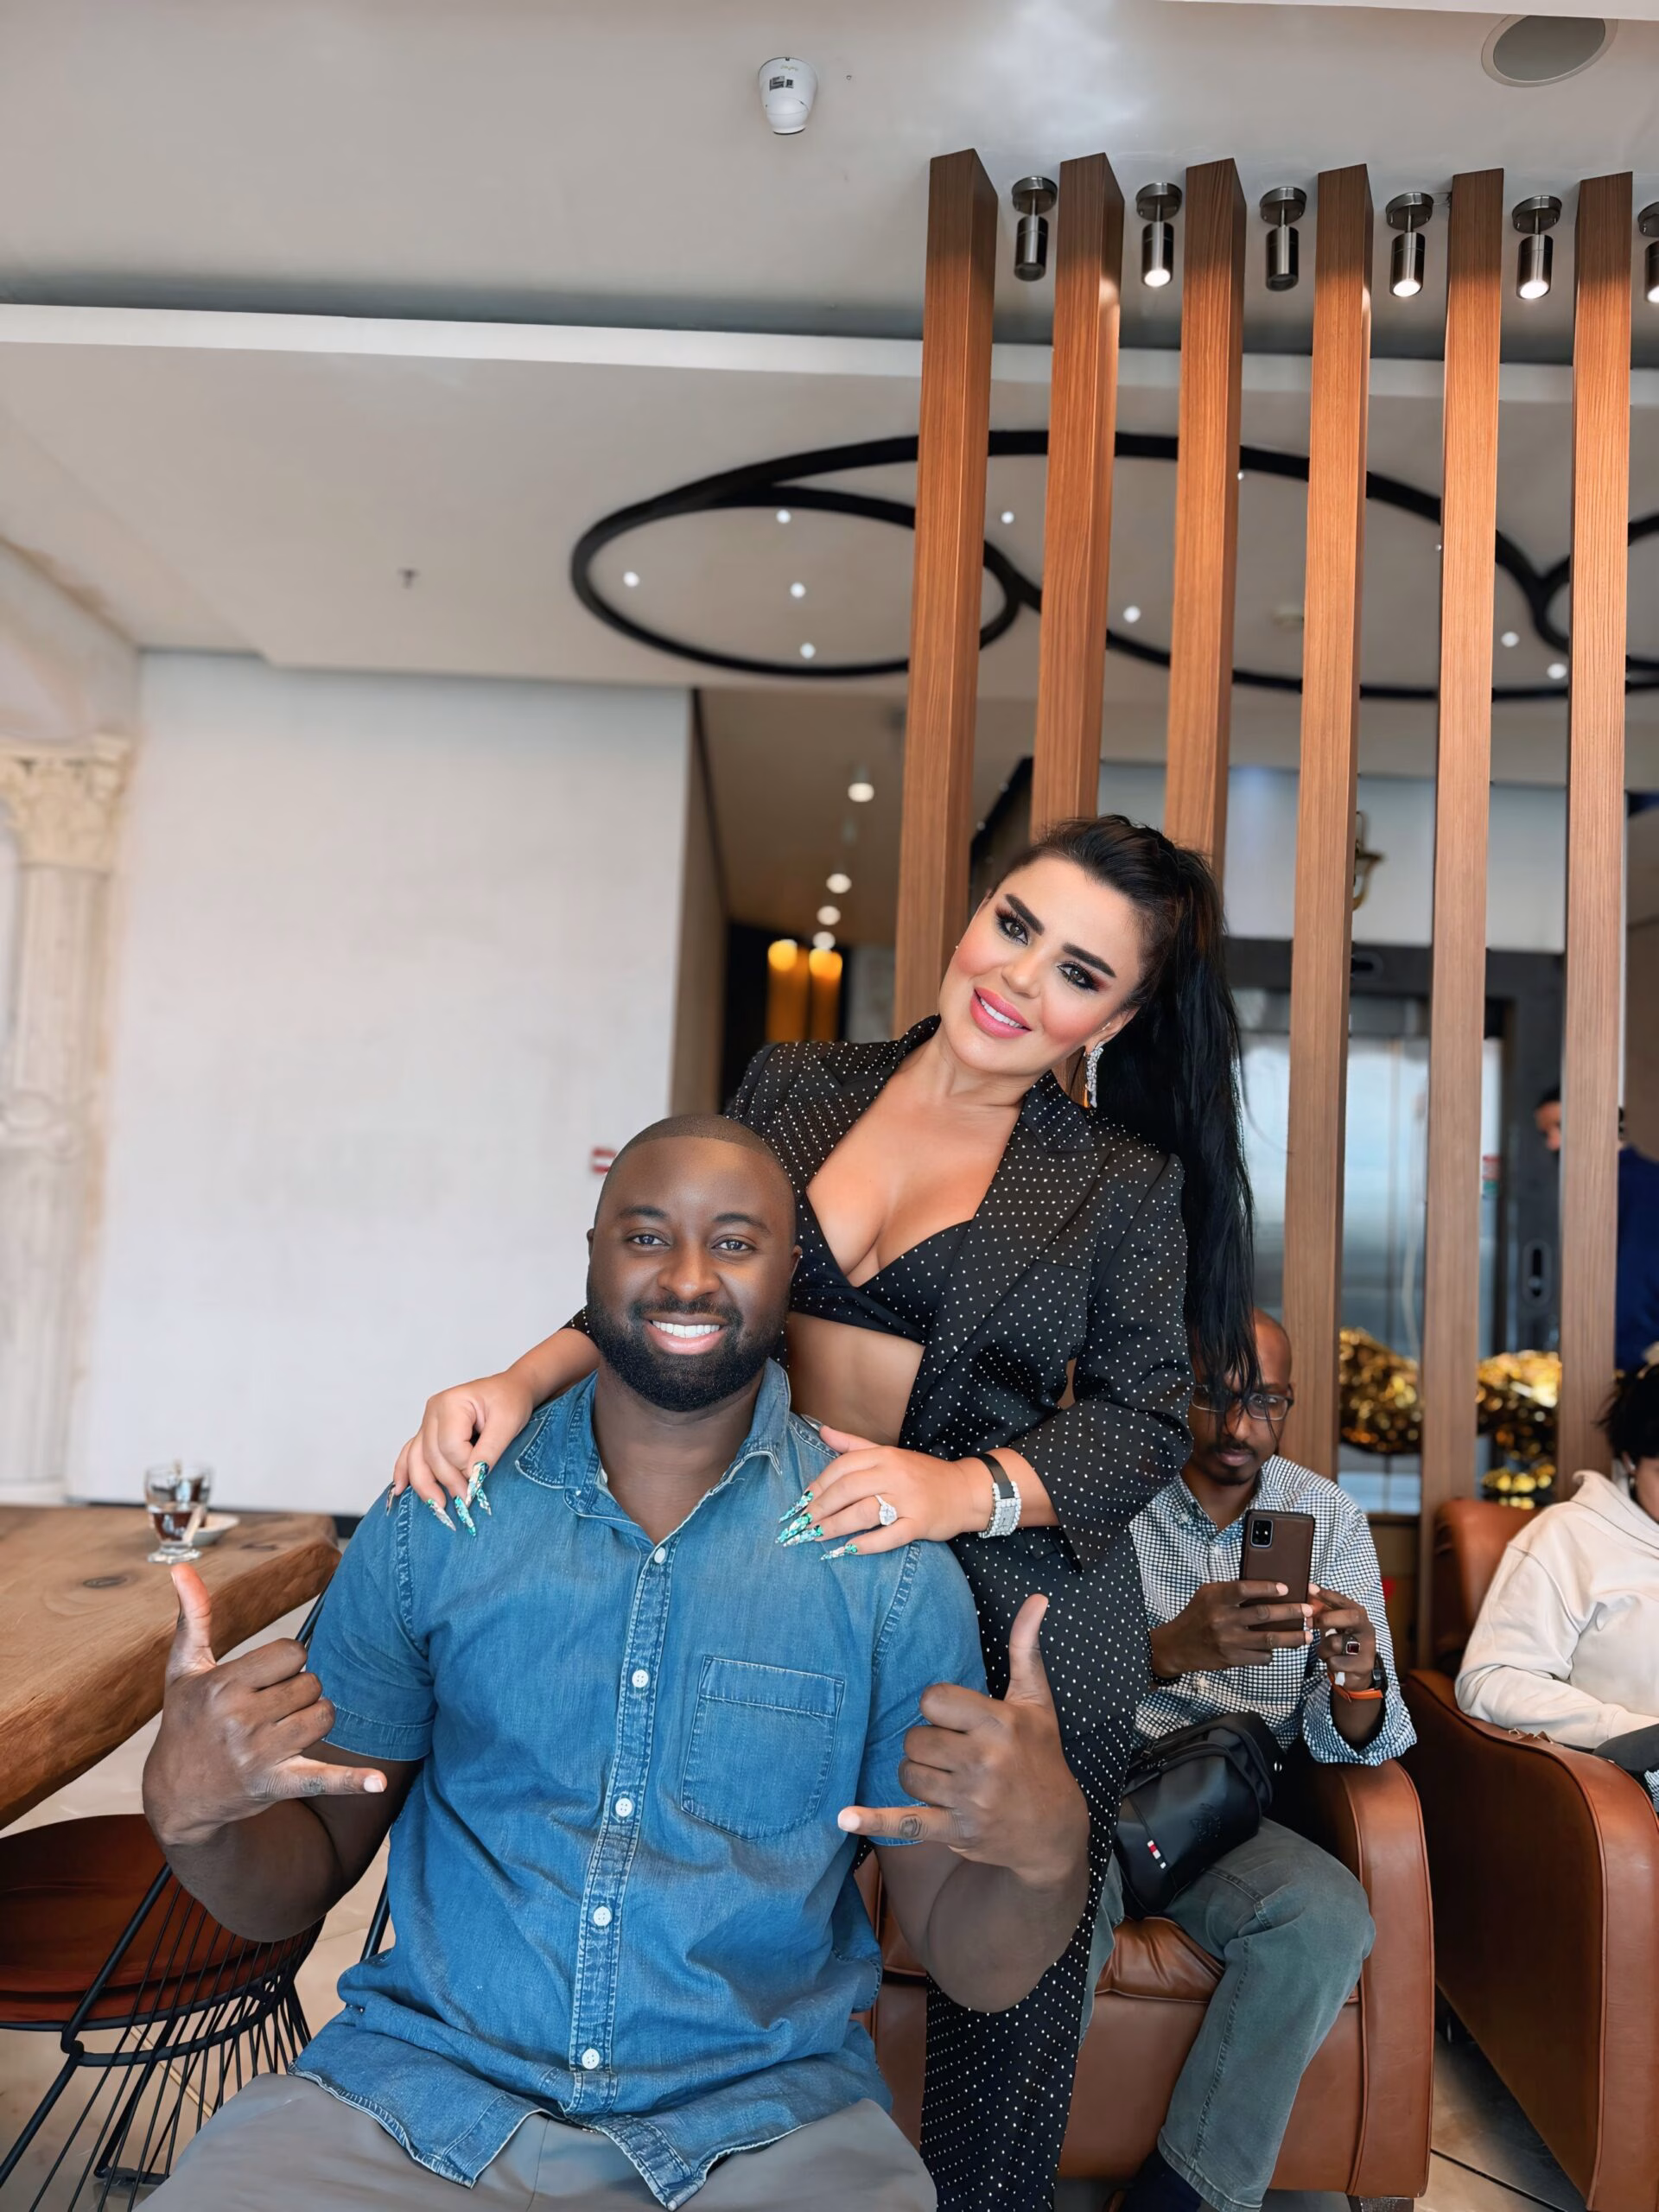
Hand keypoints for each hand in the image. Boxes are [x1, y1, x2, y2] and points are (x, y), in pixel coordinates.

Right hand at [143, 1566, 386, 1849]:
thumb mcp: (184, 1669)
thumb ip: (194, 1617)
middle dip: (298, 1692)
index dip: (286, 1663)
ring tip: (283, 1730)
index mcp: (222, 1685)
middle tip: (268, 1709)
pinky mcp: (274, 1784)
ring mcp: (258, 1754)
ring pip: (324, 1716)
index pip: (293, 1652)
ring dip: (313, 1719)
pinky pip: (322, 1779)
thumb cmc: (185, 1721)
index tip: (264, 1679)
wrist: (175, 1794)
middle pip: (312, 1683)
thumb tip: (182, 1568)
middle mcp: (239, 1719)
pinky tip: (378, 1784)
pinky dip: (353, 1781)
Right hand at [390, 1370, 534, 1521]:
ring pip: (416, 1458)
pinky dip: (404, 1472)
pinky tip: (400, 1489)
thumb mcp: (508, 1423)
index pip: (450, 1445)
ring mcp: (428, 1422)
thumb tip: (473, 1477)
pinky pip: (411, 1453)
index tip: (482, 1476)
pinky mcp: (428, 1433)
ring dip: (424, 1485)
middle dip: (448, 1481)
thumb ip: (490, 1449)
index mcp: (451, 1402)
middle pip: (432, 1455)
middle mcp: (434, 1411)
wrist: (511, 1389)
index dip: (466, 1466)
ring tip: (438, 1507)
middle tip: (467, 1501)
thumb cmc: (510, 1401)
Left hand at [786, 1426, 992, 1555]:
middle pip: (847, 1490)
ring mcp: (907, 1499)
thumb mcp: (889, 1453)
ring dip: (835, 1526)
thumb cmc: (923, 1474)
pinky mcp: (919, 1523)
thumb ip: (854, 1444)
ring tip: (816, 1537)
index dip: (818, 1485)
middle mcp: (894, 1475)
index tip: (801, 1502)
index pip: (842, 1467)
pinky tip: (848, 1550)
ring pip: (863, 1512)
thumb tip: (822, 1431)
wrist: (966, 1490)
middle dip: (820, 1508)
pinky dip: (866, 1544)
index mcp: (884, 1456)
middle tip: (801, 1525)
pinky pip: (889, 1536)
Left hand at [837, 1595, 1088, 1892]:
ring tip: (946, 1777)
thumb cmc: (1041, 1756)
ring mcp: (969, 1799)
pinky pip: (906, 1823)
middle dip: (927, 1744)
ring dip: (918, 1775)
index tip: (956, 1718)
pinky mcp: (957, 1831)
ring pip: (907, 1774)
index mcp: (999, 1723)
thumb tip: (1037, 1598)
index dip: (937, 1707)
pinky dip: (874, 1821)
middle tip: (953, 1752)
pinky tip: (844, 1817)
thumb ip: (1025, 1648)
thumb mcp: (1036, 1702)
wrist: (1054, 1830)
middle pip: (915, 1738)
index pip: (932, 1700)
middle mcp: (984, 1760)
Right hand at [1148, 1579, 1313, 1678]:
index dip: (1267, 1587)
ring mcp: (1228, 1642)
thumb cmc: (1196, 1616)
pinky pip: (1261, 1657)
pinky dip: (1272, 1652)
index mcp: (1215, 1598)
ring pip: (1269, 1640)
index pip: (1244, 1588)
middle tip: (1308, 1611)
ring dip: (1292, 1637)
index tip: (1286, 1588)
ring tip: (1307, 1635)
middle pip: (1263, 1615)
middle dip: (1291, 1612)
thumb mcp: (1207, 1595)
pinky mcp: (1232, 1660)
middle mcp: (1222, 1619)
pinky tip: (1278, 1648)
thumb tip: (1265, 1588)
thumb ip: (1231, 1590)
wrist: (1177, 1646)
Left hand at [1310, 1584, 1377, 1691]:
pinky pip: (1335, 1662)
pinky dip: (1329, 1663)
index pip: (1345, 1601)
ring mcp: (1368, 1648)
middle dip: (1327, 1618)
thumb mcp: (1334, 1626)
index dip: (1327, 1594)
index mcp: (1360, 1616)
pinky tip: (1335, 1663)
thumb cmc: (1343, 1644)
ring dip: (1323, 1648)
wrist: (1357, 1673)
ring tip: (1327, 1652)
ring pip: (1336, 1643)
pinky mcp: (1363, 1665)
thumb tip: (1308, 1595)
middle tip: (1310, 1623)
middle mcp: (1367, 1629)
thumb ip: (1323, 1611)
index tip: (1310, 1588)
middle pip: (1351, 1617)